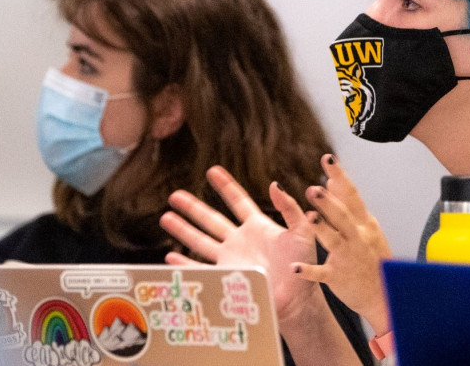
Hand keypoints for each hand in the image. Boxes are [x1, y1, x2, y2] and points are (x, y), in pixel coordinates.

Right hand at [160, 166, 318, 322]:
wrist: (299, 298)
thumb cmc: (304, 265)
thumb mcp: (302, 231)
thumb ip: (289, 208)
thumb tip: (274, 184)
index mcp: (258, 227)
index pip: (238, 201)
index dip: (226, 186)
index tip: (213, 170)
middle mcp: (240, 241)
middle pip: (211, 220)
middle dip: (193, 207)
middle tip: (174, 195)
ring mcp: (231, 260)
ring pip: (201, 241)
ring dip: (183, 230)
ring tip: (165, 217)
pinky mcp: (227, 279)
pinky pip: (201, 270)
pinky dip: (185, 264)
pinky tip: (170, 257)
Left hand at [293, 155, 392, 335]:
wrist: (385, 294)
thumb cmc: (373, 258)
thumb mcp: (366, 227)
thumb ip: (348, 205)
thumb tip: (331, 180)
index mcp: (363, 223)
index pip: (351, 195)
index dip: (340, 176)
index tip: (328, 159)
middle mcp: (357, 237)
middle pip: (342, 215)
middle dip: (328, 201)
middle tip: (313, 188)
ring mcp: (348, 257)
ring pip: (333, 240)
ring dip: (322, 228)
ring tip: (309, 217)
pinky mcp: (338, 276)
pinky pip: (322, 273)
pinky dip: (309, 271)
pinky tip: (295, 268)